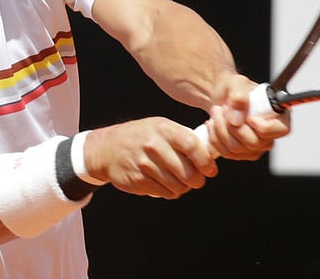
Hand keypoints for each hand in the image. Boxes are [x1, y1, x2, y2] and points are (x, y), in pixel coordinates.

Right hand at [83, 117, 217, 199]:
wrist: (108, 148)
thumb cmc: (142, 136)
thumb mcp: (161, 127)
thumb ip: (183, 137)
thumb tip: (211, 151)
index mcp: (163, 129)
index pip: (192, 146)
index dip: (205, 161)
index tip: (210, 170)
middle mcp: (153, 145)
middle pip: (187, 172)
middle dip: (197, 180)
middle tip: (197, 180)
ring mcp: (144, 164)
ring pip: (177, 186)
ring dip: (184, 187)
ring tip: (180, 181)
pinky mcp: (138, 180)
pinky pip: (164, 193)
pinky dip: (170, 192)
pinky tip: (166, 184)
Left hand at [204, 74, 290, 160]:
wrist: (220, 97)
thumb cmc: (233, 88)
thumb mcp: (236, 82)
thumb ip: (239, 95)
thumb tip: (237, 119)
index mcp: (278, 114)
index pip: (282, 130)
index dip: (264, 127)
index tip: (248, 117)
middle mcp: (270, 134)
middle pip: (254, 143)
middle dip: (232, 126)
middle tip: (222, 108)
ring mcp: (256, 146)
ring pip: (236, 149)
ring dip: (220, 129)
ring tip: (216, 112)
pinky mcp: (241, 153)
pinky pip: (227, 153)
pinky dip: (215, 138)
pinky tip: (213, 124)